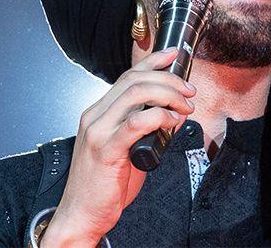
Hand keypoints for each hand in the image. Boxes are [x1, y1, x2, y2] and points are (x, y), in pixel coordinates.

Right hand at [39, 48, 196, 246]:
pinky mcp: (106, 151)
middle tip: (189, 93)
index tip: (174, 55)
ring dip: (167, 95)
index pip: (127, 76)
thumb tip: (173, 113)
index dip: (152, 61)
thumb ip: (143, 129)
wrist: (81, 215)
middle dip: (167, 80)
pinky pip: (136, 122)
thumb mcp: (125, 149)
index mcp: (97, 114)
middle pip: (134, 80)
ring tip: (184, 107)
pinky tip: (171, 122)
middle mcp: (94, 117)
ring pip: (135, 94)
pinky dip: (159, 116)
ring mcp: (98, 132)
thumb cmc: (104, 185)